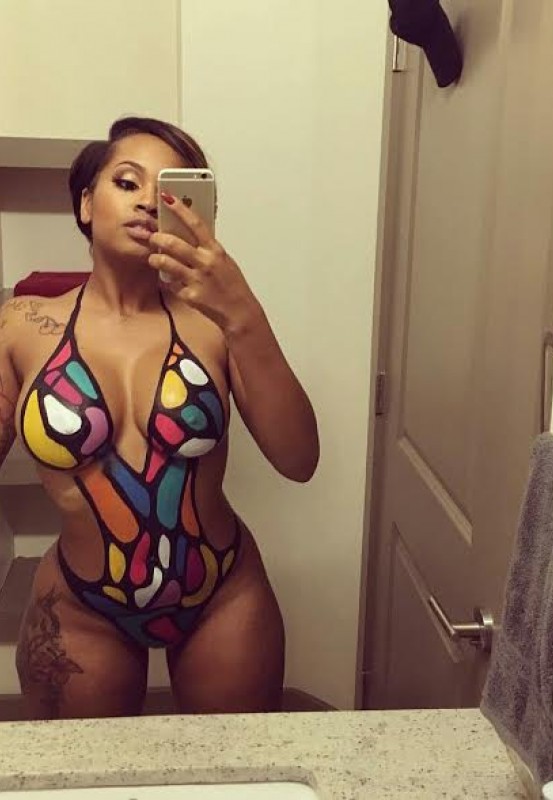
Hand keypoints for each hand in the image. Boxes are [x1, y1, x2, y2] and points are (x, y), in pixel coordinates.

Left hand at [148, 193, 259, 333]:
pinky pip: (170, 284)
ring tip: (154, 258)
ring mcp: (197, 279)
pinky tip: (169, 280)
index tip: (167, 198)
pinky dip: (167, 281)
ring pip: (166, 263)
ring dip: (155, 259)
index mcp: (215, 251)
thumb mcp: (224, 261)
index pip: (196, 224)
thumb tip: (189, 236)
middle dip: (158, 238)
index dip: (180, 209)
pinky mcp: (190, 295)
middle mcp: (205, 262)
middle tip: (153, 237)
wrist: (239, 311)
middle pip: (174, 243)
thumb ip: (207, 249)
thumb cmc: (232, 286)